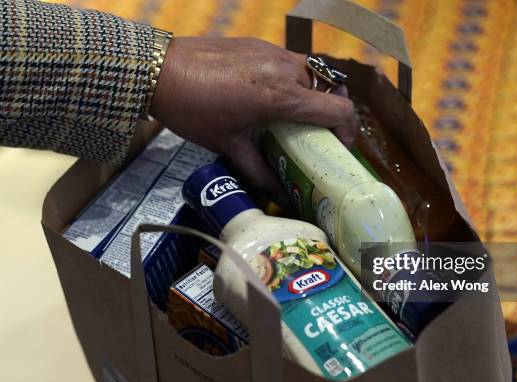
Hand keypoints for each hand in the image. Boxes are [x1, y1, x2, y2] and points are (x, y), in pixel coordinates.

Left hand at [150, 37, 356, 199]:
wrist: (158, 68)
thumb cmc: (192, 109)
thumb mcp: (226, 144)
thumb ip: (257, 170)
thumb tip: (277, 194)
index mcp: (283, 96)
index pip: (339, 109)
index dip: (349, 131)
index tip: (339, 147)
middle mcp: (286, 69)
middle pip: (329, 91)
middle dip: (327, 114)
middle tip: (312, 135)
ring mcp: (273, 52)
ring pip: (311, 74)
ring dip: (310, 95)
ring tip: (290, 115)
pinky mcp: (260, 44)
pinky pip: (290, 62)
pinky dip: (292, 80)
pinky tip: (267, 95)